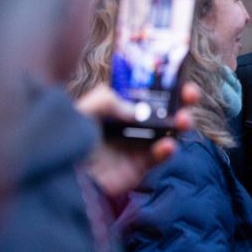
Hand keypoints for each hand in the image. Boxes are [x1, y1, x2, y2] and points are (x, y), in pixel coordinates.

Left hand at [77, 83, 199, 197]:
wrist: (59, 175)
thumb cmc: (65, 138)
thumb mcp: (82, 110)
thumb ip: (107, 101)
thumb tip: (136, 109)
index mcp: (119, 106)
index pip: (148, 90)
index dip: (166, 82)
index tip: (180, 75)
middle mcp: (133, 124)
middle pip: (166, 109)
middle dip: (183, 100)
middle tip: (191, 94)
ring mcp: (138, 145)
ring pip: (170, 131)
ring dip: (181, 123)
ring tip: (183, 120)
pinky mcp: (140, 166)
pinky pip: (159, 156)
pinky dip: (167, 151)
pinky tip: (166, 145)